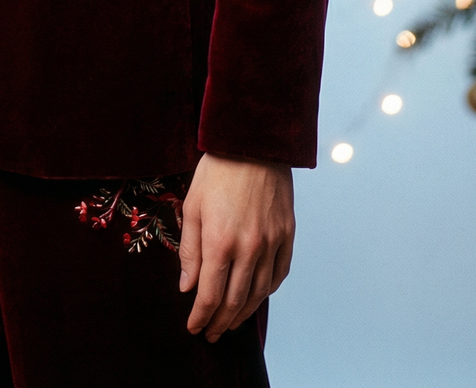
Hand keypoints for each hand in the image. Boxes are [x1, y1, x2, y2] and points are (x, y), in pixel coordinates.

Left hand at [179, 153, 294, 342]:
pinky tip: (257, 296)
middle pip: (234, 300)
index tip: (194, 327)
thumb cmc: (218, 171)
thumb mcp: (193, 206)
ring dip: (243, 313)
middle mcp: (249, 248)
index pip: (209, 294)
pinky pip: (280, 274)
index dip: (200, 316)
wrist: (254, 142)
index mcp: (220, 241)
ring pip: (259, 293)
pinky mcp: (287, 235)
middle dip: (220, 322)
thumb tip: (188, 287)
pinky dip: (267, 291)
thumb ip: (190, 251)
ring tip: (231, 322)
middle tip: (211, 333)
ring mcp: (272, 243)